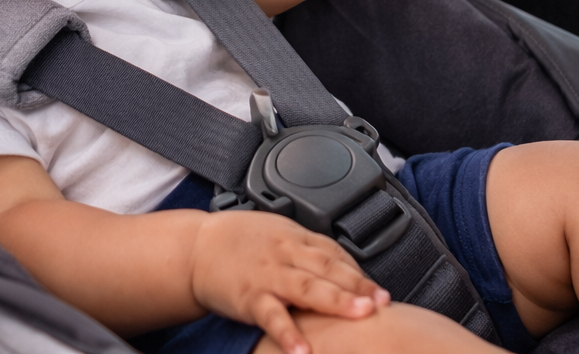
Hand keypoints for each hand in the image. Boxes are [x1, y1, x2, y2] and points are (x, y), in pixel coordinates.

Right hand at [190, 211, 389, 353]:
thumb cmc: (240, 242)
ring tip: (359, 316)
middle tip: (381, 302)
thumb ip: (310, 252)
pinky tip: (302, 350)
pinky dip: (287, 333)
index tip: (382, 293)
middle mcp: (286, 254)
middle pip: (327, 268)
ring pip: (306, 286)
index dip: (360, 275)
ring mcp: (268, 276)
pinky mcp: (249, 298)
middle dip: (357, 286)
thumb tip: (346, 271)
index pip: (335, 255)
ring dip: (334, 301)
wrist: (196, 248)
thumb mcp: (279, 236)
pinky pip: (271, 316)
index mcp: (295, 239)